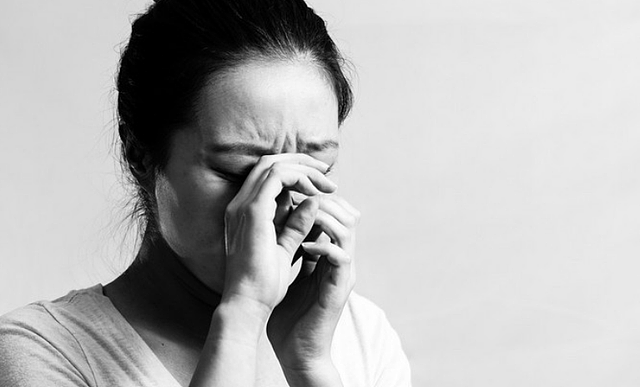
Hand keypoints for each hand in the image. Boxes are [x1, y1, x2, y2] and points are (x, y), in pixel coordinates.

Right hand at [221, 154, 336, 311]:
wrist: (249, 304)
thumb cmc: (264, 283)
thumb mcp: (285, 247)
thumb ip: (295, 224)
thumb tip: (313, 203)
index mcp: (243, 212)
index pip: (267, 175)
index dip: (295, 170)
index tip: (320, 181)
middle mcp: (239, 204)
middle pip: (269, 163)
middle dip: (301, 162)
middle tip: (326, 171)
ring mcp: (243, 206)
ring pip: (273, 165)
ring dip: (304, 169)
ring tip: (327, 182)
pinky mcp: (253, 212)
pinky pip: (278, 177)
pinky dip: (300, 178)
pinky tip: (316, 192)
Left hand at [267, 194, 358, 384]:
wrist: (296, 350)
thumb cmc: (288, 313)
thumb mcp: (286, 268)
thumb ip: (289, 242)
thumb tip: (279, 215)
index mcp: (328, 253)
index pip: (333, 212)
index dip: (315, 197)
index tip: (290, 193)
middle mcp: (339, 258)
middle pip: (345, 213)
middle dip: (321, 200)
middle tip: (297, 196)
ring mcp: (342, 272)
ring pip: (347, 228)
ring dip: (323, 216)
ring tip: (300, 214)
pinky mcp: (339, 288)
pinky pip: (340, 256)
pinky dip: (322, 245)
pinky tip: (304, 245)